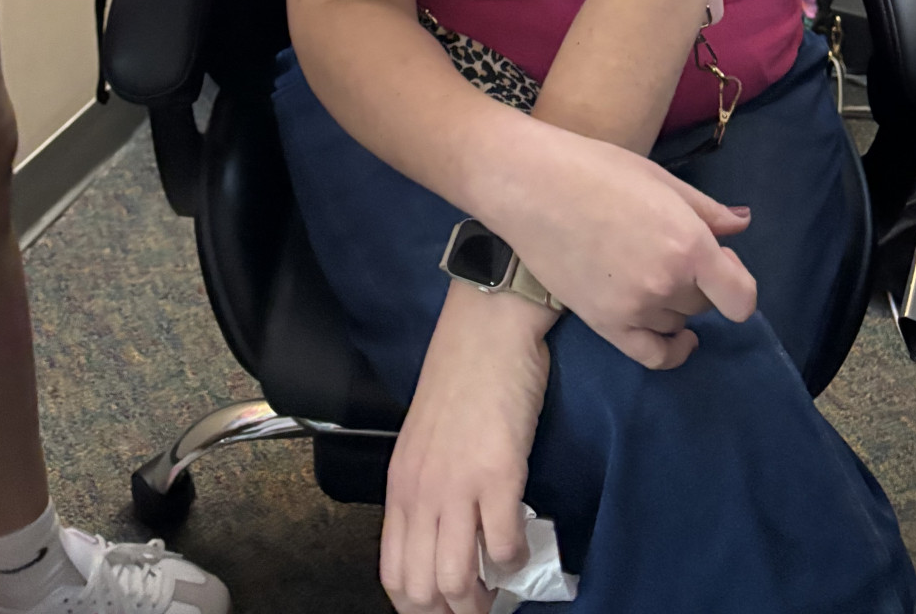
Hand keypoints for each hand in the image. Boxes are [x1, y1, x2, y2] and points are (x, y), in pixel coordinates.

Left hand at [380, 282, 548, 613]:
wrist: (487, 329)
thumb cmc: (461, 380)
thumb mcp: (425, 442)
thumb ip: (428, 490)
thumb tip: (445, 540)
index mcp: (400, 487)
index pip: (394, 575)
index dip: (419, 608)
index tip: (446, 610)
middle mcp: (421, 494)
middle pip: (421, 590)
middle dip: (453, 612)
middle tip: (479, 603)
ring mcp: (457, 486)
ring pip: (457, 582)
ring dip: (483, 598)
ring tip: (500, 587)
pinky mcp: (498, 474)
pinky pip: (502, 547)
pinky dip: (514, 562)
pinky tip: (521, 548)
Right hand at [495, 121, 755, 367]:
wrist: (530, 185)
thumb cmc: (596, 169)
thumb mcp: (660, 179)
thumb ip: (707, 210)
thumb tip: (742, 225)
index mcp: (688, 245)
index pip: (740, 297)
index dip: (737, 281)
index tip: (723, 263)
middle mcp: (667, 284)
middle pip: (705, 302)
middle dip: (700, 280)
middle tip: (672, 250)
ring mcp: (635, 309)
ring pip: (678, 321)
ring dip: (676, 301)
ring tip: (650, 269)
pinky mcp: (605, 324)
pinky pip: (653, 355)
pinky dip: (672, 351)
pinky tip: (679, 338)